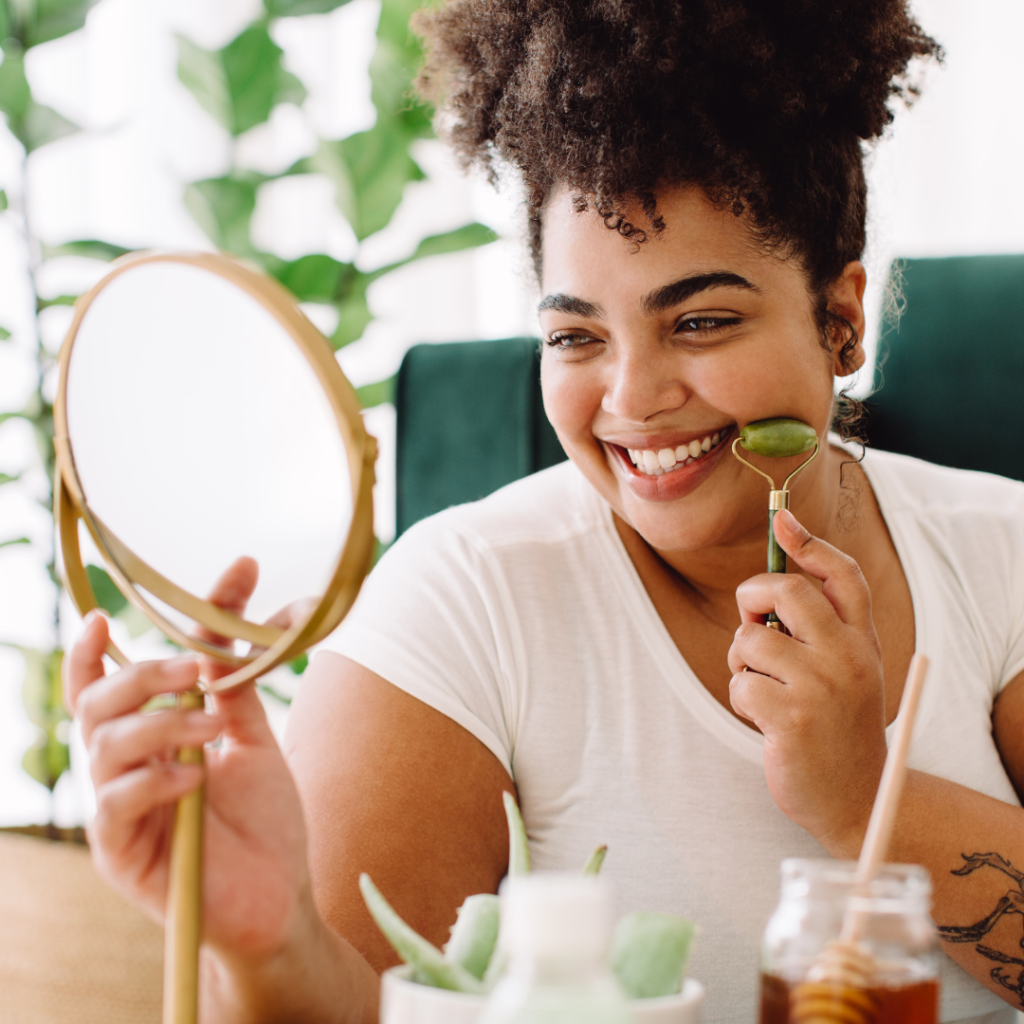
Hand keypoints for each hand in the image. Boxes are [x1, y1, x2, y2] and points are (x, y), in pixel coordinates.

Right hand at [63, 557, 311, 959]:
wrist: (281, 894)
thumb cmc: (265, 820)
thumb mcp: (254, 739)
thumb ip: (233, 688)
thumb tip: (226, 621)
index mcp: (150, 740)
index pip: (105, 685)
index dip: (93, 651)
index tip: (105, 613)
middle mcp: (125, 769)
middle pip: (96, 704)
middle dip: (141, 675)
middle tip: (192, 668)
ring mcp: (119, 811)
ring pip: (103, 745)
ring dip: (160, 724)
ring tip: (211, 728)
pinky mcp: (121, 854)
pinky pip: (114, 805)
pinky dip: (154, 781)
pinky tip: (195, 781)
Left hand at [727, 509, 887, 851]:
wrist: (854, 798)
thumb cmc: (835, 725)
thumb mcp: (844, 671)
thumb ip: (817, 630)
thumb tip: (762, 585)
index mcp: (862, 640)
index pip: (843, 575)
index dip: (810, 542)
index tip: (782, 519)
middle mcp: (849, 657)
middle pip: (787, 590)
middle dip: (750, 596)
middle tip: (750, 621)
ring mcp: (823, 687)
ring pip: (751, 639)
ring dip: (742, 662)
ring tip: (761, 686)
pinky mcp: (794, 719)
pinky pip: (740, 683)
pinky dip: (740, 696)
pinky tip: (762, 718)